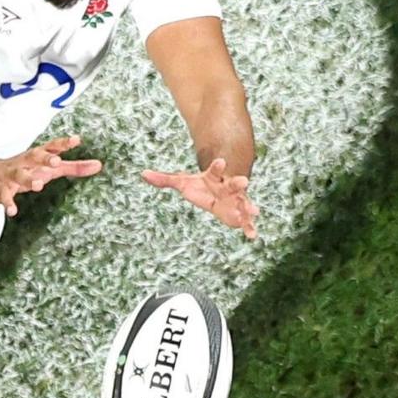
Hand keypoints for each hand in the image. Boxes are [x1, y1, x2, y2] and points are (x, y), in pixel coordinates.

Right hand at [0, 136, 100, 214]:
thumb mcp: (50, 168)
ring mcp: (12, 174)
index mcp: (38, 156)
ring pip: (19, 175)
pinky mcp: (2, 188)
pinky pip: (5, 195)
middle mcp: (26, 162)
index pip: (52, 146)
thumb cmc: (26, 169)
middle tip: (56, 161)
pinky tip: (12, 211)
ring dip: (28, 180)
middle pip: (35, 156)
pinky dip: (8, 203)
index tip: (76, 140)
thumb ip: (74, 167)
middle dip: (45, 158)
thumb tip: (98, 165)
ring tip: (38, 185)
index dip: (63, 143)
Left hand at [140, 158, 258, 236]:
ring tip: (255, 211)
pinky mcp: (238, 213)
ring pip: (243, 202)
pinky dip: (249, 227)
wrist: (219, 189)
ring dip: (248, 207)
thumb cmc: (200, 185)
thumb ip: (165, 179)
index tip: (221, 161)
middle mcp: (227, 186)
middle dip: (239, 183)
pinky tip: (253, 235)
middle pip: (234, 184)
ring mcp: (235, 200)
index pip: (216, 169)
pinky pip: (245, 221)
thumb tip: (143, 174)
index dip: (218, 166)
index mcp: (214, 177)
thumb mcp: (182, 182)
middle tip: (245, 182)